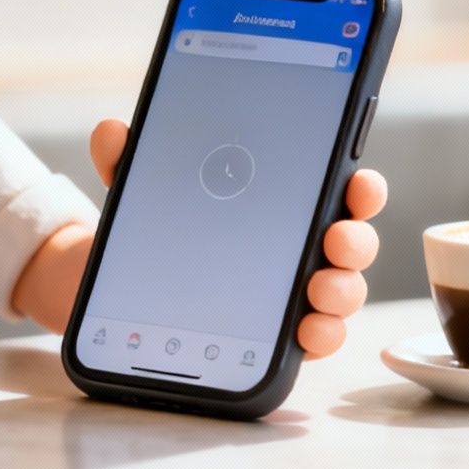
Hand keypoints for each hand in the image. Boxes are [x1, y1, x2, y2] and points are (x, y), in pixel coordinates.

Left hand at [89, 119, 386, 360]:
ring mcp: (297, 293)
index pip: (338, 188)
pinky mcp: (281, 335)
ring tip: (319, 289)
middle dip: (355, 238)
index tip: (358, 179)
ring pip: (342, 291)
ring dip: (343, 290)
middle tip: (337, 236)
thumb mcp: (141, 189)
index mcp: (285, 201)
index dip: (359, 184)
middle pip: (351, 241)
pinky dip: (321, 335)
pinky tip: (306, 332)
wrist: (127, 289)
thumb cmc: (160, 228)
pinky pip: (316, 337)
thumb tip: (110, 131)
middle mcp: (303, 246)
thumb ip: (129, 159)